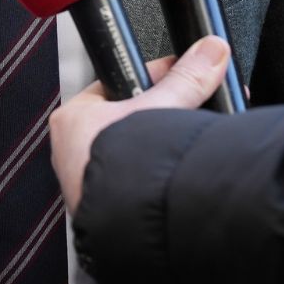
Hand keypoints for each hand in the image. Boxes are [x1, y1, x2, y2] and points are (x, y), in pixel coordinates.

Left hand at [49, 35, 229, 215]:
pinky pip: (139, 176)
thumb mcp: (161, 111)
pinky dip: (161, 168)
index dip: (156, 74)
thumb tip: (210, 52)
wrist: (129, 231)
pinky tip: (181, 166)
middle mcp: (74, 150)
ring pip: (136, 147)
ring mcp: (90, 182)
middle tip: (197, 102)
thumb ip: (187, 81)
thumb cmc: (121, 174)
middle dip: (166, 109)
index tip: (184, 71)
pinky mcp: (109, 206)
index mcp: (73, 119)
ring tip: (194, 133)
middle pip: (131, 114)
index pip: (119, 81)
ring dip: (166, 139)